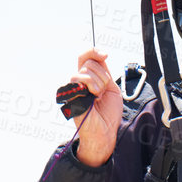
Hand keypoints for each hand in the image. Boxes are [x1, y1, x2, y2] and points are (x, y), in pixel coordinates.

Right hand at [71, 49, 121, 166]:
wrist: (105, 130)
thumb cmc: (108, 112)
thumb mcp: (111, 87)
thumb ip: (104, 72)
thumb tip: (101, 55)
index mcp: (89, 78)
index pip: (86, 56)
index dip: (94, 51)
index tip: (105, 55)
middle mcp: (79, 81)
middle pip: (90, 62)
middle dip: (103, 75)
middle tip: (103, 91)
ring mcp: (74, 87)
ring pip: (86, 71)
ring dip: (99, 83)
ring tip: (98, 96)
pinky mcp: (70, 93)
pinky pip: (79, 79)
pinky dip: (92, 87)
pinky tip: (94, 97)